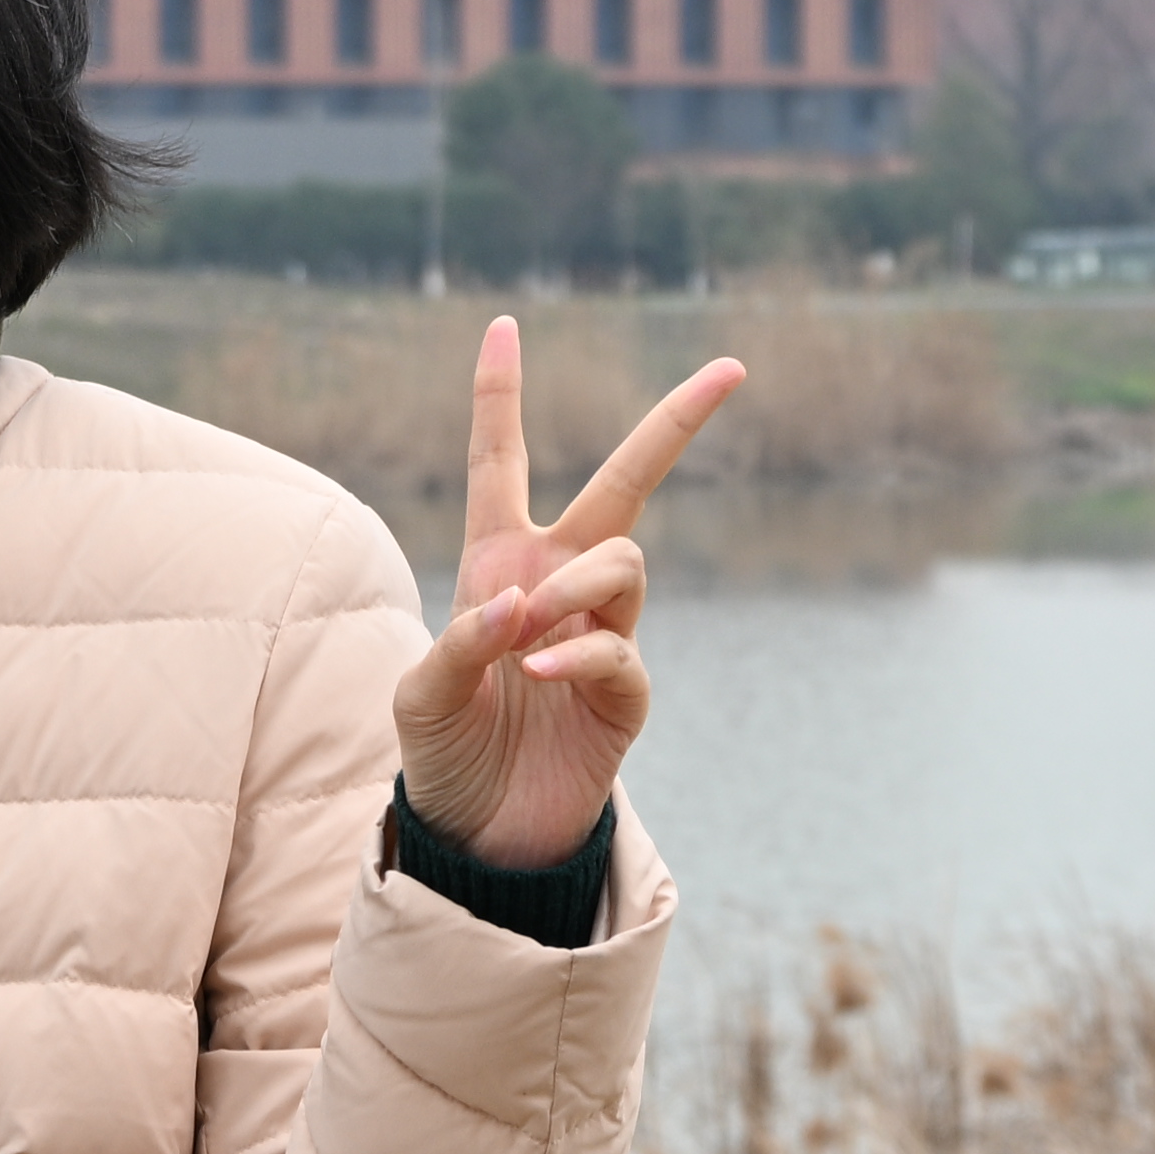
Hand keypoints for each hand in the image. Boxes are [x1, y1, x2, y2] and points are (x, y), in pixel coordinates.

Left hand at [390, 325, 741, 869]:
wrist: (479, 829)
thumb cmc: (444, 749)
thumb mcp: (422, 693)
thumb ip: (460, 641)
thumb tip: (521, 603)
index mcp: (496, 558)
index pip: (498, 460)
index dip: (500, 395)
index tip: (503, 324)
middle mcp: (556, 579)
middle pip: (626, 482)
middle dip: (677, 423)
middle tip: (732, 369)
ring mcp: (601, 630)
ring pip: (623, 560)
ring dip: (576, 583)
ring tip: (528, 630)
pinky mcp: (626, 689)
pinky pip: (619, 646)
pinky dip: (579, 653)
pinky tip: (540, 673)